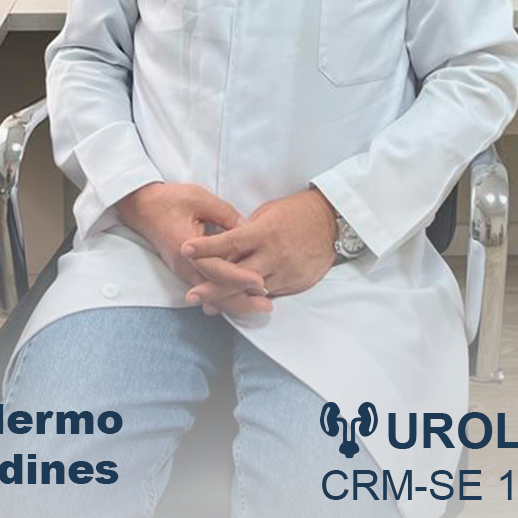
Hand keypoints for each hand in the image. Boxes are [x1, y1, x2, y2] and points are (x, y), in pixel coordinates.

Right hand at [115, 183, 272, 316]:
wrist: (142, 207)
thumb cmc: (170, 200)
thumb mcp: (200, 198)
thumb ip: (225, 214)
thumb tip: (248, 229)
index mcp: (186, 246)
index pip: (215, 269)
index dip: (238, 277)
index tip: (260, 282)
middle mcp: (183, 265)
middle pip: (214, 291)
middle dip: (241, 300)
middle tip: (267, 305)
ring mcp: (183, 271)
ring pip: (211, 295)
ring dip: (235, 301)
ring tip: (260, 305)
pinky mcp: (185, 271)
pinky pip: (207, 288)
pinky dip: (225, 295)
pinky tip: (242, 297)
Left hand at [180, 188, 338, 308]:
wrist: (330, 222)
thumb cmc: (295, 212)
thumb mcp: (267, 213)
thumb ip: (247, 232)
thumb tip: (226, 247)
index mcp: (264, 232)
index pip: (230, 241)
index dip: (207, 247)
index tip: (186, 250)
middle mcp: (274, 254)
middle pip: (237, 276)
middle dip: (212, 288)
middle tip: (192, 296)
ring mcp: (286, 271)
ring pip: (253, 291)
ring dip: (230, 298)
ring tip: (209, 306)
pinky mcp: (296, 283)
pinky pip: (270, 293)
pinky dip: (253, 296)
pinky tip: (239, 300)